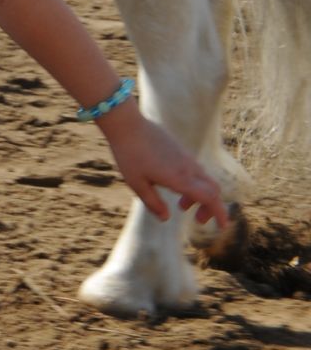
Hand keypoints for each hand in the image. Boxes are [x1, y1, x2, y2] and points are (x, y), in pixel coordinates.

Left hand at [98, 103, 232, 229]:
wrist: (127, 123)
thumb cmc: (129, 154)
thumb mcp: (136, 183)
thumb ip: (152, 202)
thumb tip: (165, 219)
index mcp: (180, 178)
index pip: (210, 198)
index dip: (220, 213)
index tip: (222, 226)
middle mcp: (188, 167)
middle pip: (213, 190)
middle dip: (211, 207)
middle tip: (198, 220)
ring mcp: (186, 157)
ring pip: (204, 180)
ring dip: (199, 196)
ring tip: (182, 205)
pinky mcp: (181, 150)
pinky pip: (196, 170)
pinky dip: (193, 183)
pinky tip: (174, 186)